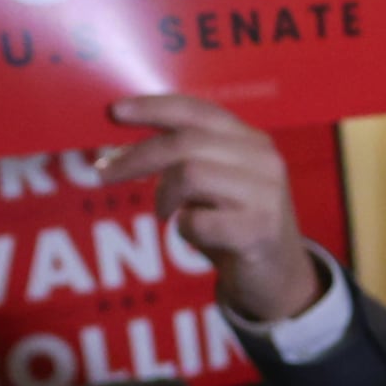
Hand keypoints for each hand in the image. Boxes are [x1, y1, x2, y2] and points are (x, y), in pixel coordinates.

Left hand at [96, 94, 325, 325]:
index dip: (153, 108)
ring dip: (164, 196)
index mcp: (252, 141)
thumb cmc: (235, 226)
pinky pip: (199, 221)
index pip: (198, 111)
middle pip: (186, 142)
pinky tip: (191, 234)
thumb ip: (185, 158)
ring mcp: (265, 196)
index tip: (114, 113)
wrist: (278, 278)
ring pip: (190, 174)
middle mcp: (264, 161)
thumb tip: (121, 148)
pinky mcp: (259, 232)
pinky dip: (183, 228)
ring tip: (164, 212)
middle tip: (106, 173)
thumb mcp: (215, 182)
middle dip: (138, 156)